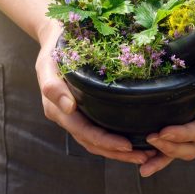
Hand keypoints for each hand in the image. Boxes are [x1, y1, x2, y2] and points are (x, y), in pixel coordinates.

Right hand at [35, 20, 154, 163]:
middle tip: (145, 157)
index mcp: (56, 109)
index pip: (84, 132)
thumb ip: (53, 86)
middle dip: (117, 153)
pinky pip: (99, 129)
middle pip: (92, 143)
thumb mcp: (48, 63)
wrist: (55, 36)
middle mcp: (66, 116)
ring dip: (119, 151)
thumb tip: (68, 107)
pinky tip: (135, 139)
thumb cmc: (54, 48)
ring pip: (97, 141)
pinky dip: (116, 139)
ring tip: (146, 155)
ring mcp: (75, 115)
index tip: (127, 146)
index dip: (105, 141)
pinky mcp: (84, 110)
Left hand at [139, 48, 194, 176]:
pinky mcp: (189, 133)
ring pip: (184, 152)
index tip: (164, 131)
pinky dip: (161, 160)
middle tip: (150, 138)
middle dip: (170, 146)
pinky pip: (176, 150)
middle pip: (192, 146)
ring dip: (164, 156)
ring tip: (144, 161)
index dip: (183, 134)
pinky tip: (144, 168)